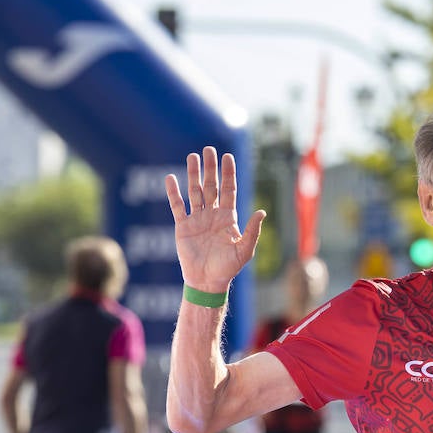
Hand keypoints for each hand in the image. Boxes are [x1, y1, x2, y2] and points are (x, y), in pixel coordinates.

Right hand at [164, 147, 264, 292]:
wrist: (207, 282)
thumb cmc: (228, 268)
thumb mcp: (244, 250)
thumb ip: (252, 231)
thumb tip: (262, 211)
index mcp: (228, 217)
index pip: (228, 190)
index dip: (228, 173)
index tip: (227, 156)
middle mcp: (212, 215)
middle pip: (211, 186)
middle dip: (210, 168)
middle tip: (208, 150)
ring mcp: (197, 219)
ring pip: (194, 191)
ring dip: (193, 174)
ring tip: (192, 157)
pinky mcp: (182, 227)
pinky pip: (177, 206)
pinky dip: (173, 193)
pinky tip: (170, 178)